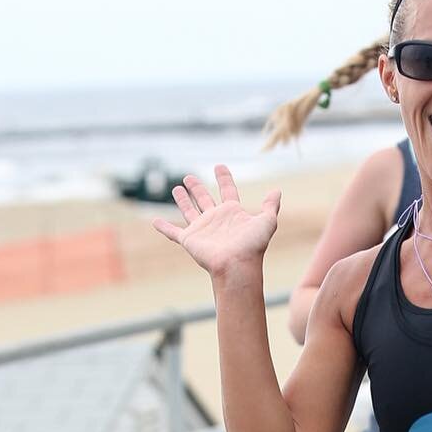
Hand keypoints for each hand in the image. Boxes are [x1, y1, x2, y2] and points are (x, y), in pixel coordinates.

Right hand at [151, 165, 278, 279]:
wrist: (237, 265)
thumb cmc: (253, 246)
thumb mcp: (266, 222)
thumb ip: (270, 206)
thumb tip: (277, 191)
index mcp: (232, 213)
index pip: (227, 190)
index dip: (224, 178)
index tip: (219, 166)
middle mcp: (216, 219)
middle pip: (204, 199)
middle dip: (197, 188)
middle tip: (189, 177)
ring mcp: (202, 229)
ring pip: (189, 211)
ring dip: (182, 200)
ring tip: (176, 188)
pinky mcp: (190, 240)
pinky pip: (173, 232)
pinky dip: (163, 227)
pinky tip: (154, 221)